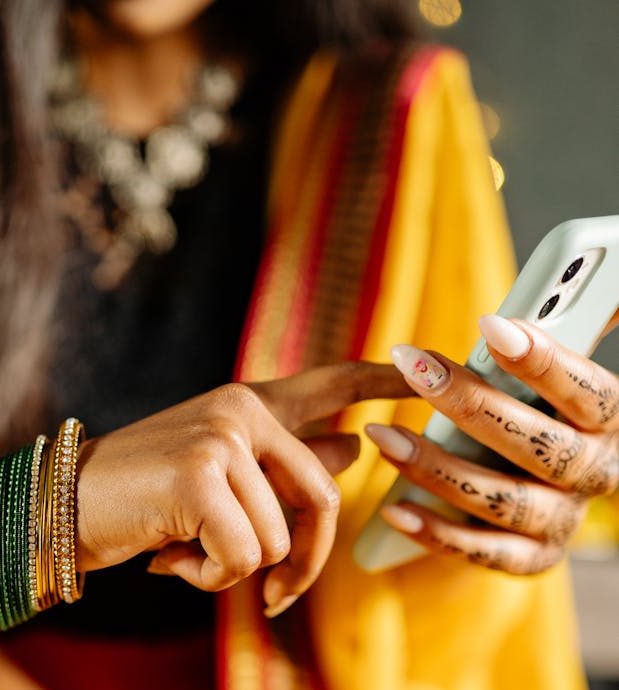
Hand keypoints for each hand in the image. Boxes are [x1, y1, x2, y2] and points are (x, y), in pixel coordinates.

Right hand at [75, 362, 409, 616]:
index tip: (417, 367)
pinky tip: (169, 557)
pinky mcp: (201, 474)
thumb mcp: (219, 479)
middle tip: (277, 597)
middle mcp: (241, 409)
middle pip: (321, 499)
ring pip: (277, 540)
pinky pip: (242, 556)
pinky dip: (209, 577)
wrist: (60, 505)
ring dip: (233, 569)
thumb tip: (353, 447)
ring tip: (183, 550)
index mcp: (248, 405)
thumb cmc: (143, 497)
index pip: (327, 386)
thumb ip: (285, 464)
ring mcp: (222, 436)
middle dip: (306, 563)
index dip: (376, 381)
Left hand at [367, 315, 618, 574]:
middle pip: (540, 446)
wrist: (536, 482)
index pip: (591, 392)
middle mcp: (594, 475)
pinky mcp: (530, 557)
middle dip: (472, 404)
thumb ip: (558, 332)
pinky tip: (395, 509)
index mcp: (609, 423)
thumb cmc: (535, 406)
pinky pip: (483, 552)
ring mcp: (561, 521)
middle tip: (413, 366)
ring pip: (502, 500)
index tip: (490, 326)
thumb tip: (576, 276)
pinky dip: (437, 533)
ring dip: (436, 467)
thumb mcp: (549, 371)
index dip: (544, 361)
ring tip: (381, 435)